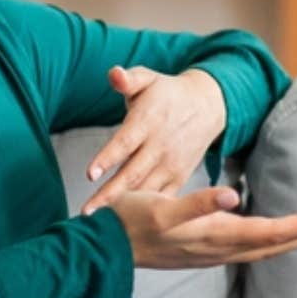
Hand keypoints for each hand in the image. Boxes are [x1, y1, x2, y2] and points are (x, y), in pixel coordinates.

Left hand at [82, 66, 226, 212]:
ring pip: (146, 190)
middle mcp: (160, 145)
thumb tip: (114, 74)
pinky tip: (127, 224)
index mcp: (149, 121)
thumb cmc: (167, 93)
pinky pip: (163, 198)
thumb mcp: (149, 79)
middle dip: (110, 194)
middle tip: (88, 212)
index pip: (126, 141)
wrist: (208, 106)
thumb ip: (129, 79)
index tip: (90, 174)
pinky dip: (147, 211)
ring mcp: (171, 164)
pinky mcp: (179, 177)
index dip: (108, 157)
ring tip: (102, 224)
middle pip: (133, 174)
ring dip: (125, 207)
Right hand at [102, 186, 296, 268]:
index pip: (271, 233)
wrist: (102, 248)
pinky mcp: (207, 250)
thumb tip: (231, 197)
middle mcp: (220, 248)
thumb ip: (196, 204)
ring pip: (268, 247)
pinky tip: (283, 235)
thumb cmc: (129, 222)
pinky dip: (276, 240)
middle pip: (278, 243)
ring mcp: (214, 252)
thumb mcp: (161, 208)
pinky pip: (252, 246)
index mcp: (215, 236)